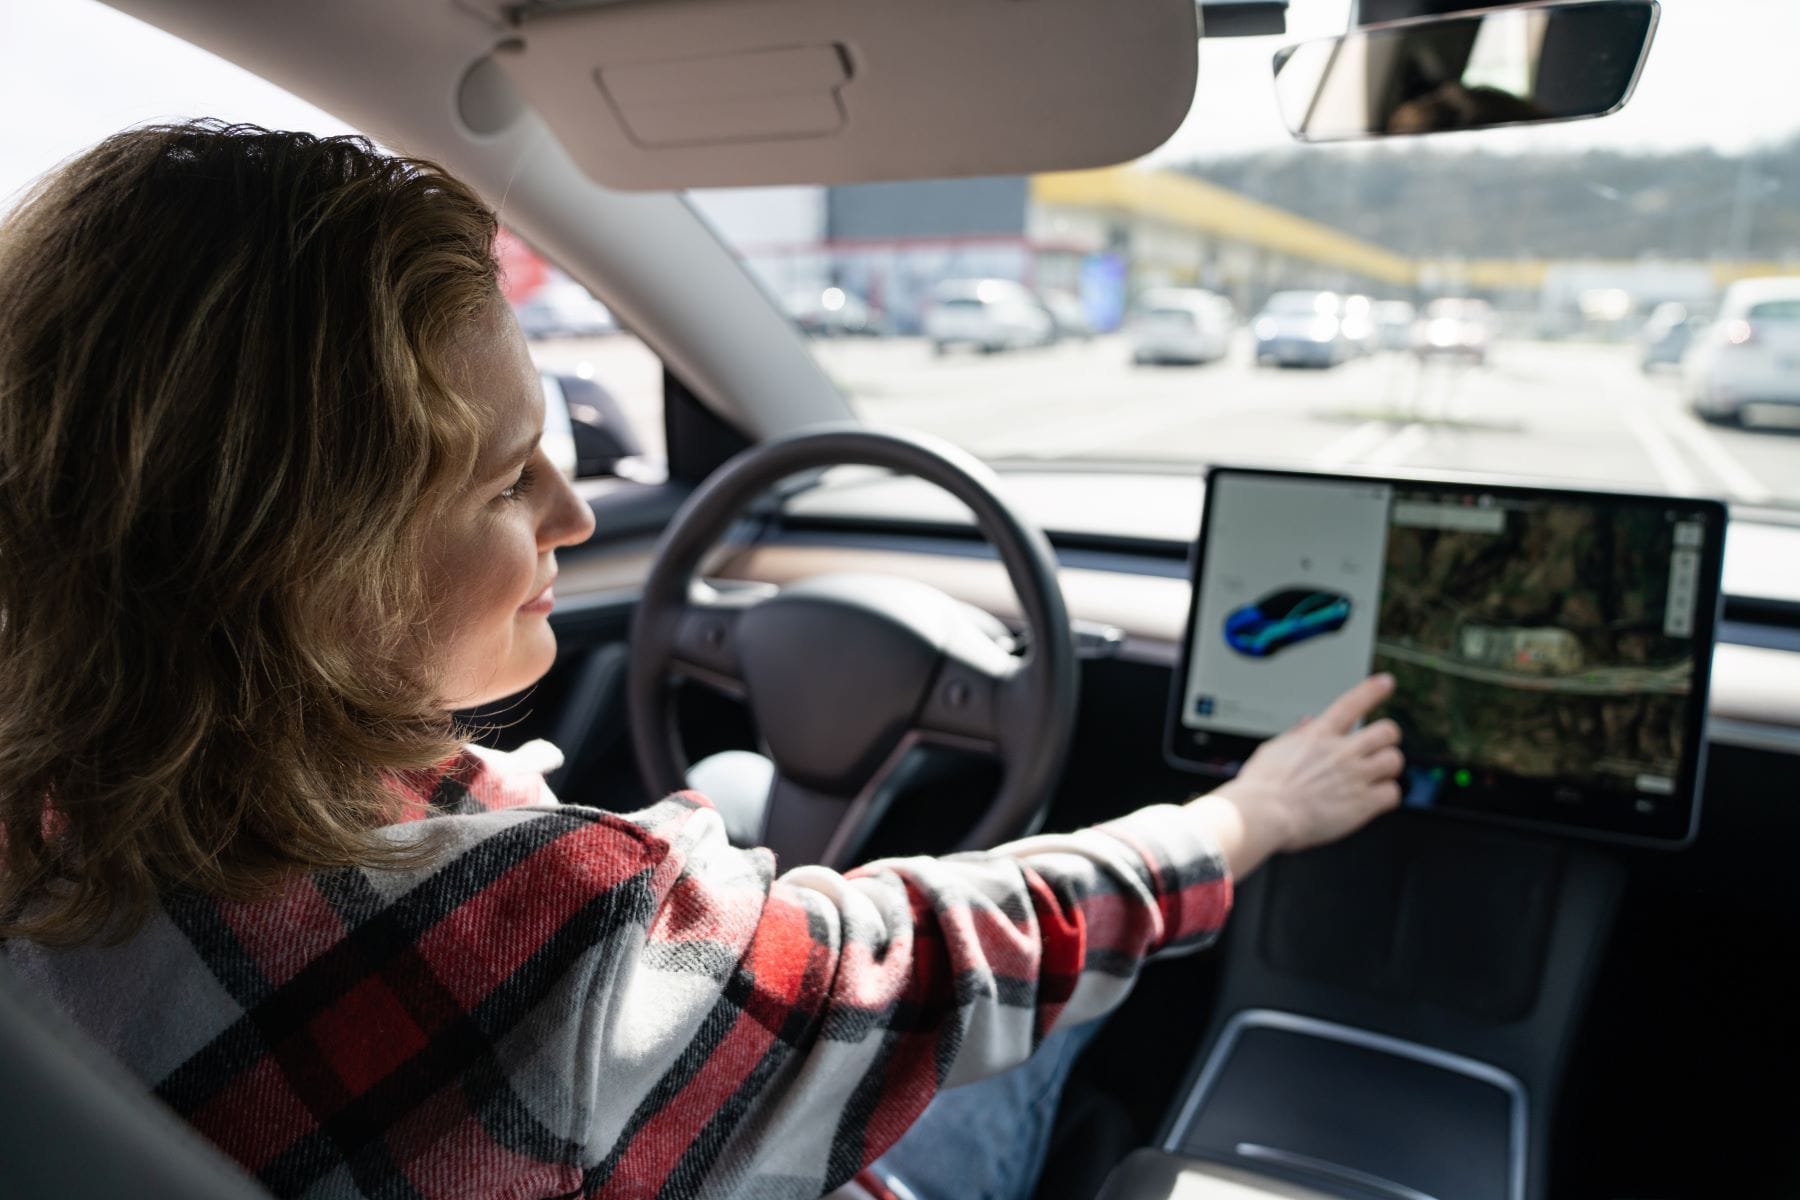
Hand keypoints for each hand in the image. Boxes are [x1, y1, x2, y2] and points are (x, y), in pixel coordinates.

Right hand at [1187, 674, 1403, 878]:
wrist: (1264, 815)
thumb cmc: (1261, 788)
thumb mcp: (1272, 750)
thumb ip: (1295, 735)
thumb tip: (1307, 722)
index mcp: (1318, 735)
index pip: (1352, 703)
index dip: (1373, 690)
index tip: (1386, 682)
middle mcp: (1341, 751)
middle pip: (1387, 731)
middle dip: (1387, 740)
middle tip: (1379, 749)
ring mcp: (1354, 776)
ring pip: (1394, 760)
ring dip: (1388, 769)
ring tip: (1376, 777)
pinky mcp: (1363, 803)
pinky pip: (1393, 794)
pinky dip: (1386, 797)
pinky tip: (1374, 801)